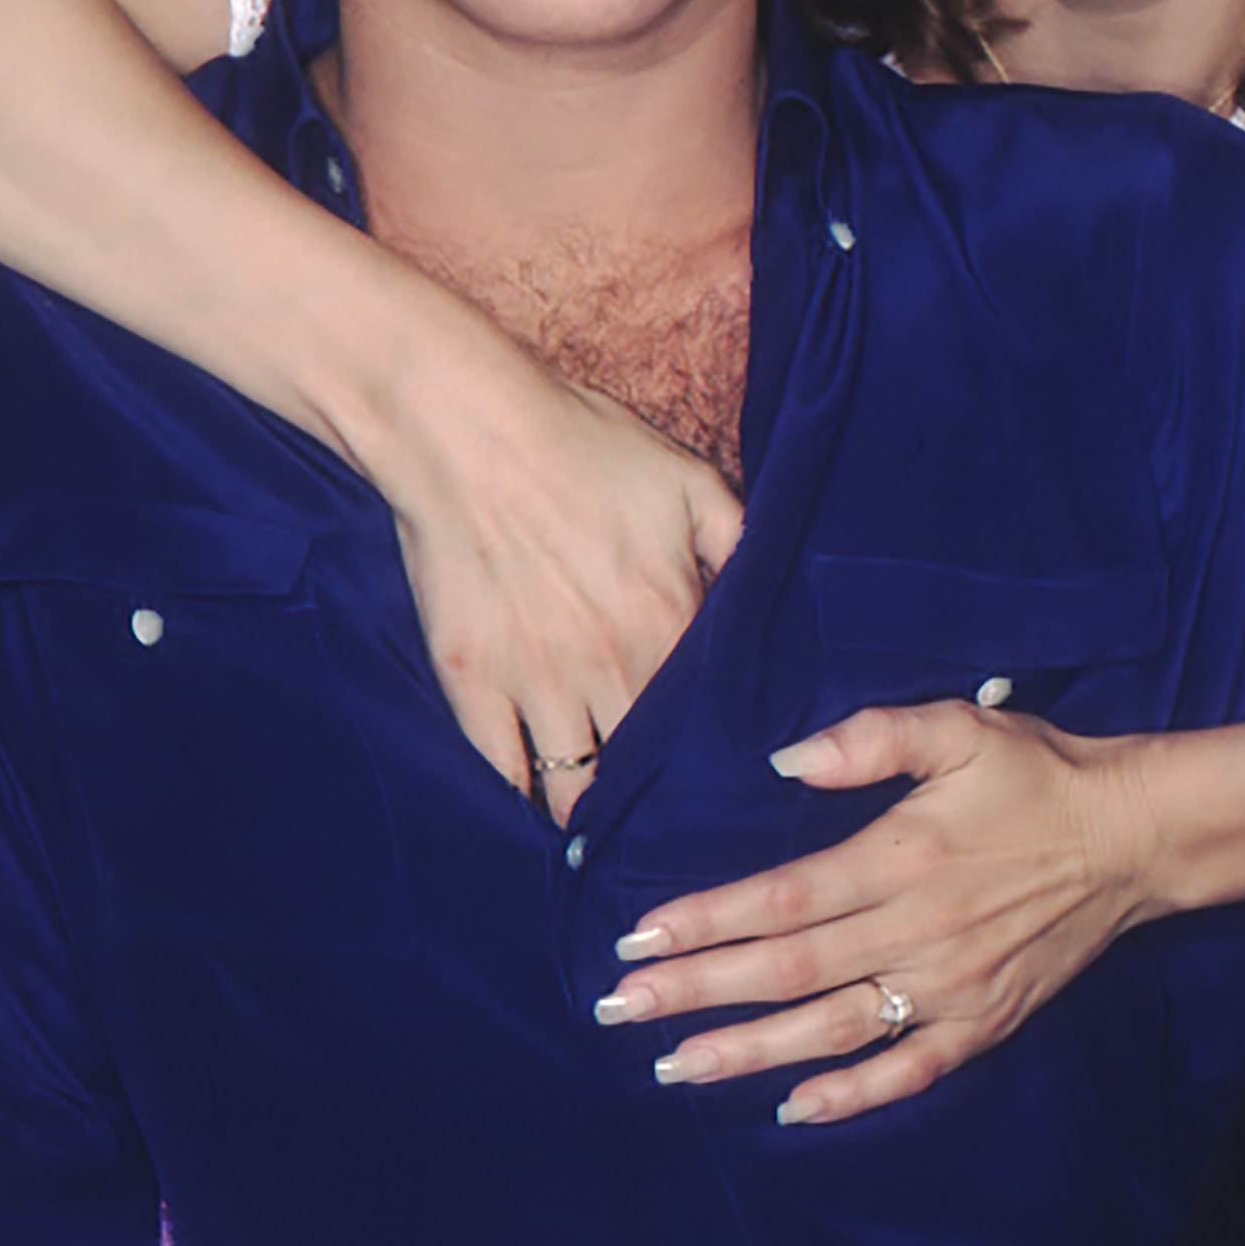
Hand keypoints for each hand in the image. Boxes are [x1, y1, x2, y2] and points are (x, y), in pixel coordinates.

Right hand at [379, 353, 743, 827]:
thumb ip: (741, 546)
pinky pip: (502, 772)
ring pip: (574, 792)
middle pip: (646, 772)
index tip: (717, 776)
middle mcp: (607, 666)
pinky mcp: (470, 681)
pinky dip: (522, 793)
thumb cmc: (579, 443)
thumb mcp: (688, 479)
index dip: (714, 758)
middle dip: (658, 797)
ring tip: (603, 818)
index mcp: (668, 622)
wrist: (464, 427)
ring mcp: (533, 681)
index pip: (709, 729)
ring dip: (592, 809)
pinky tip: (539, 797)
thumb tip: (780, 603)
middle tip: (662, 808)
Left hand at [601, 702, 1165, 1122]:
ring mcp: (951, 985)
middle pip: (788, 971)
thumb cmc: (1039, 774)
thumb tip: (787, 759)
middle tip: (621, 1009)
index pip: (781, 899)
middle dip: (698, 992)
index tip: (637, 938)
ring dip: (750, 1052)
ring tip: (677, 1065)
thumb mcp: (959, 728)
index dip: (705, 922)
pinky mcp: (986, 1020)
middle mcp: (917, 931)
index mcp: (900, 858)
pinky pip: (911, 1070)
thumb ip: (873, 739)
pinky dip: (853, 1095)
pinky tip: (795, 1109)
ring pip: (834, 1029)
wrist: (1135, 836)